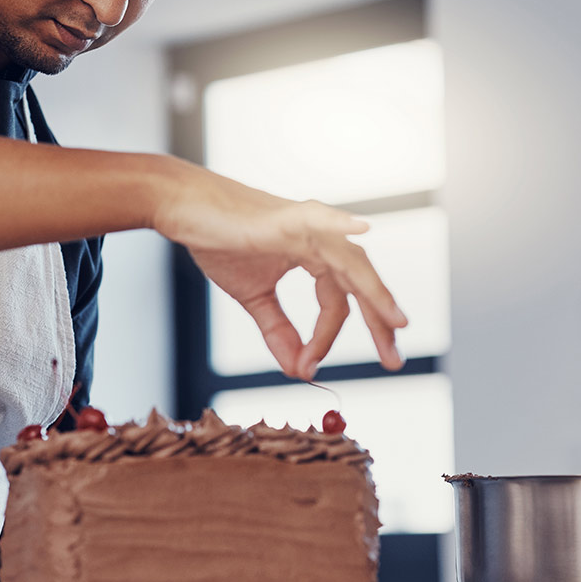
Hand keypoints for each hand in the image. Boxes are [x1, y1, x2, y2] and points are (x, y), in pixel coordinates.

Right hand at [155, 164, 406, 380]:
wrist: (185, 211)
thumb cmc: (218, 242)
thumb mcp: (254, 296)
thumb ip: (277, 330)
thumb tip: (297, 370)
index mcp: (313, 255)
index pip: (336, 302)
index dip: (324, 340)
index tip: (306, 368)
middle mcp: (318, 239)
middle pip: (359, 283)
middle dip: (380, 322)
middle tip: (394, 361)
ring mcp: (306, 226)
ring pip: (351, 261)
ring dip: (375, 293)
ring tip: (395, 324)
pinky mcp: (286, 217)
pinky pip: (319, 220)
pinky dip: (341, 225)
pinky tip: (362, 231)